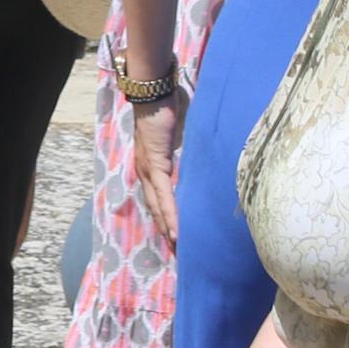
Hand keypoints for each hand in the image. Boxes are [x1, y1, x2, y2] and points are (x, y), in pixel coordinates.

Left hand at [129, 81, 187, 239]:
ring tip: (178, 249)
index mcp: (151, 167)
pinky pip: (164, 196)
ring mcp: (149, 171)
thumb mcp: (178, 137)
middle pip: (155, 208)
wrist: (154, 95)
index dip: (164, 217)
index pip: (157, 198)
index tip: (174, 236)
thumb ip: (185, 150)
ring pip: (159, 207)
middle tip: (177, 252)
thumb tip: (202, 160)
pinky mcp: (157, 166)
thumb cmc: (166, 111)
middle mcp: (146, 172)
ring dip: (168, 229)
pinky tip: (176, 231)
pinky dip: (170, 215)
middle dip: (166, 230)